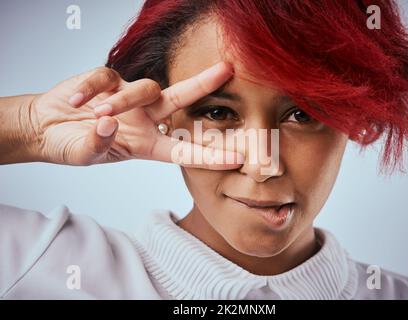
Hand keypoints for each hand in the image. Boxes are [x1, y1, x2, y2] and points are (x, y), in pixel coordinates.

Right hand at [28, 62, 243, 168]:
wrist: (44, 127)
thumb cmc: (70, 145)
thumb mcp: (83, 154)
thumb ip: (97, 144)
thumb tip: (108, 122)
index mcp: (146, 144)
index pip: (183, 150)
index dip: (210, 155)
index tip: (237, 158)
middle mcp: (144, 118)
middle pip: (180, 98)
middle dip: (203, 84)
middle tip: (227, 70)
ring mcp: (127, 97)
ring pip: (144, 88)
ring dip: (122, 101)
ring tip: (97, 114)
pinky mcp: (107, 80)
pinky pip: (107, 77)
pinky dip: (91, 88)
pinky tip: (75, 101)